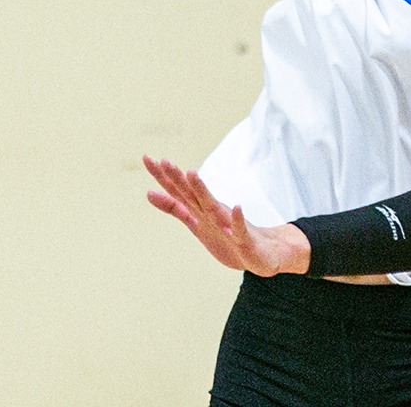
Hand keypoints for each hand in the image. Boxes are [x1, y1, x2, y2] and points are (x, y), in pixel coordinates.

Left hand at [142, 156, 309, 276]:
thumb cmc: (225, 235)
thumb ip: (173, 207)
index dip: (162, 176)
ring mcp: (228, 224)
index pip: (178, 190)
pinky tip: (236, 208)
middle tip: (165, 161)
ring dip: (203, 191)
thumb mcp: (194, 223)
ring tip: (192, 175)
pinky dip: (237, 220)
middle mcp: (212, 212)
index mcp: (199, 209)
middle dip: (178, 178)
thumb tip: (147, 193)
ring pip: (214, 207)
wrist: (263, 252)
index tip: (146, 158)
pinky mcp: (245, 239)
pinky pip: (240, 230)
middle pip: (192, 194)